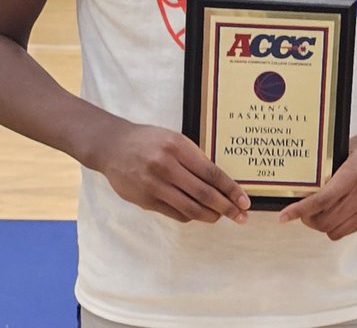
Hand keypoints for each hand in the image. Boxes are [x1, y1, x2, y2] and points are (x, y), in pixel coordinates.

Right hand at [94, 121, 248, 224]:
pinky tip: (199, 214)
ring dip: (211, 216)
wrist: (113, 147)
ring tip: (222, 217)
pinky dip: (191, 216)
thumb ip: (194, 158)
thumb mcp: (174, 139)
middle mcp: (166, 166)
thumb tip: (220, 183)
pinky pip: (175, 214)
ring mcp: (155, 186)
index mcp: (177, 147)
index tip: (244, 200)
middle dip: (227, 207)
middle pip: (204, 194)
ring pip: (191, 209)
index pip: (211, 172)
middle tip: (241, 216)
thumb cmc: (149, 141)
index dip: (230, 189)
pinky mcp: (146, 201)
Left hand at [278, 123, 356, 240]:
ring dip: (324, 225)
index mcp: (353, 174)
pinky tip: (337, 212)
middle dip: (308, 219)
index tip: (284, 217)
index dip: (299, 211)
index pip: (321, 200)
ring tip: (319, 213)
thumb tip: (309, 180)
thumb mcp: (349, 147)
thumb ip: (332, 166)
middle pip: (325, 221)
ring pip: (337, 231)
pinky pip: (352, 229)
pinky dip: (340, 225)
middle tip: (302, 211)